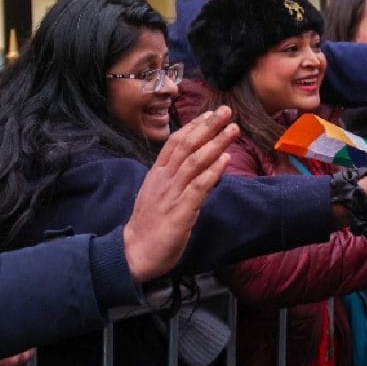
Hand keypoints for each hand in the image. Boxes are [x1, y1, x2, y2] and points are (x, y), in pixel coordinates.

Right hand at [123, 107, 237, 281]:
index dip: (193, 126)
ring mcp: (171, 194)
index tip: (210, 113)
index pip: (175, 143)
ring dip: (215, 144)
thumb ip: (173, 179)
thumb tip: (194, 167)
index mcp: (157, 174)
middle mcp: (164, 179)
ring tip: (233, 130)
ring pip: (194, 161)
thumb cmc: (148, 226)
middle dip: (208, 127)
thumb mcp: (157, 195)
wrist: (133, 254)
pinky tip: (225, 160)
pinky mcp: (180, 211)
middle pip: (187, 146)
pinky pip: (198, 187)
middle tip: (226, 111)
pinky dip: (212, 172)